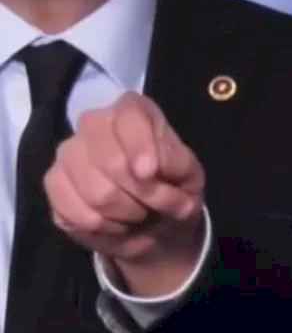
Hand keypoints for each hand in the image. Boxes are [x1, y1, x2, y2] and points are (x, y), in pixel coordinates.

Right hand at [44, 92, 206, 296]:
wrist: (157, 225)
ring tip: (139, 215)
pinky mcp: (53, 183)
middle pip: (111, 161)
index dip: (139, 146)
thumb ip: (175, 165)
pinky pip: (72, 211)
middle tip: (158, 206)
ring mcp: (69, 153)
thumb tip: (146, 171)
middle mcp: (95, 124)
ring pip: (95, 192)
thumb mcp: (190, 174)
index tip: (149, 173)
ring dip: (126, 213)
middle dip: (143, 194)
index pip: (129, 117)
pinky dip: (102, 227)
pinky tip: (115, 224)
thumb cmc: (175, 189)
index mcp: (134, 111)